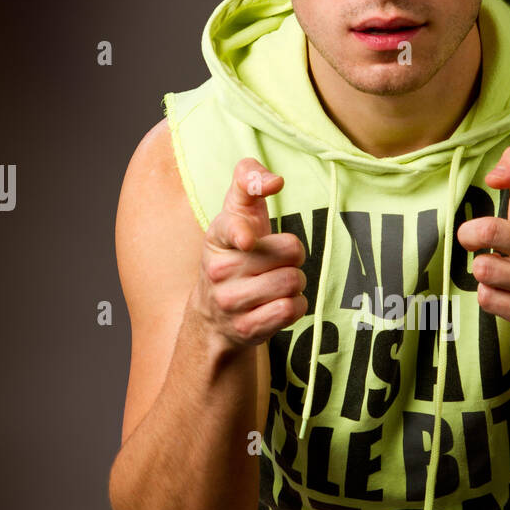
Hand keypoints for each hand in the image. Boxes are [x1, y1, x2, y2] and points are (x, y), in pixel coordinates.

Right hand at [192, 157, 307, 347]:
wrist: (214, 314)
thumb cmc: (237, 253)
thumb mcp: (238, 213)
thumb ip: (249, 181)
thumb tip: (274, 181)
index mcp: (217, 236)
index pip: (231, 228)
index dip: (242, 232)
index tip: (248, 240)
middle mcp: (219, 270)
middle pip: (289, 252)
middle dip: (294, 256)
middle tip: (279, 261)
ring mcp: (231, 302)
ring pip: (293, 281)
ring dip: (296, 282)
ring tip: (278, 282)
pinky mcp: (247, 328)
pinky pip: (292, 309)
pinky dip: (296, 305)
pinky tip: (278, 303)